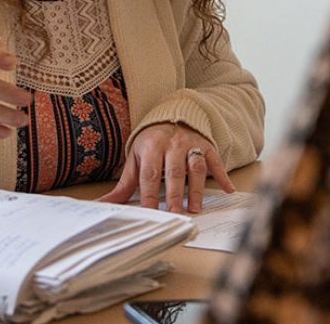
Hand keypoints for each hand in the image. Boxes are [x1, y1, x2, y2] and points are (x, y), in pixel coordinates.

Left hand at [99, 123, 233, 212]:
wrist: (171, 115)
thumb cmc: (151, 143)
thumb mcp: (135, 158)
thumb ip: (124, 184)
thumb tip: (102, 203)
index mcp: (151, 146)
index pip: (150, 173)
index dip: (150, 194)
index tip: (150, 212)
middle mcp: (172, 144)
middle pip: (174, 171)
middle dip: (174, 194)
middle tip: (175, 213)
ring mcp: (192, 144)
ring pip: (195, 167)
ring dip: (196, 189)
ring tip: (195, 208)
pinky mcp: (207, 145)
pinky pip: (216, 161)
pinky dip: (222, 175)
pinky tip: (228, 189)